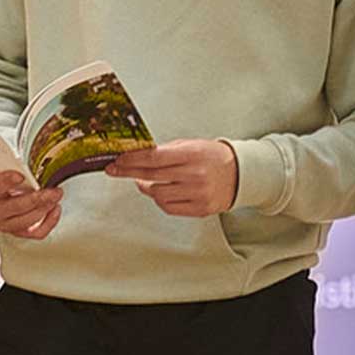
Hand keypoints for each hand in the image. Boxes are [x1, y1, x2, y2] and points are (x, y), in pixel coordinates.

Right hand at [0, 171, 61, 238]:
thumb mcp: (0, 172)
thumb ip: (12, 168)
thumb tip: (29, 165)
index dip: (7, 181)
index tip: (20, 176)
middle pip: (17, 206)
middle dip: (38, 198)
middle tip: (52, 191)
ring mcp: (6, 224)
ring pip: (28, 220)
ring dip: (46, 207)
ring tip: (55, 196)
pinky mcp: (18, 232)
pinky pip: (36, 232)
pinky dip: (49, 222)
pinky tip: (55, 209)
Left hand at [105, 139, 237, 216]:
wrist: (240, 174)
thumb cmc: (212, 157)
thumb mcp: (191, 145)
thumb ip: (166, 151)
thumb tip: (137, 157)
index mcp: (192, 155)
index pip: (154, 158)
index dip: (132, 159)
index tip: (117, 160)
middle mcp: (195, 175)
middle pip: (151, 176)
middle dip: (128, 172)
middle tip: (115, 169)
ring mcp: (197, 194)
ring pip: (157, 194)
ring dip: (145, 187)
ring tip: (144, 180)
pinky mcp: (200, 209)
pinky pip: (169, 207)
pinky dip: (159, 199)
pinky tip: (160, 191)